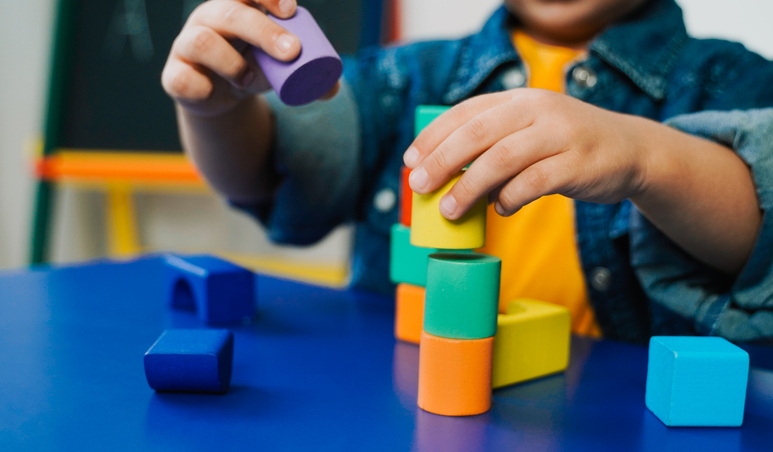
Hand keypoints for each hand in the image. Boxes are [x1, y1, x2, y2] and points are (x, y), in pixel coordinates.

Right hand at [162, 0, 338, 117]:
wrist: (217, 98)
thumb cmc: (251, 68)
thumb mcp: (278, 68)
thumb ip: (308, 74)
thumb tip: (333, 88)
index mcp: (235, 7)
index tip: (291, 10)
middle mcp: (208, 19)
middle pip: (230, 15)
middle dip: (264, 31)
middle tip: (291, 52)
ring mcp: (187, 44)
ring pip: (203, 42)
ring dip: (232, 63)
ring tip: (250, 79)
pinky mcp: (175, 74)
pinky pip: (181, 76)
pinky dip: (199, 85)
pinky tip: (211, 90)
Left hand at [403, 89, 650, 219]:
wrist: (632, 150)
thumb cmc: (567, 145)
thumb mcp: (530, 131)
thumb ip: (493, 145)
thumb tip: (445, 176)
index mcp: (519, 99)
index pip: (466, 112)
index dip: (434, 135)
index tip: (411, 159)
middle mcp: (538, 110)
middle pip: (478, 133)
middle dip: (442, 160)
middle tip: (419, 185)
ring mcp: (560, 134)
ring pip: (501, 159)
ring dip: (469, 187)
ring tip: (449, 209)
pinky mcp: (578, 163)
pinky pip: (533, 183)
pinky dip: (510, 199)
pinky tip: (500, 210)